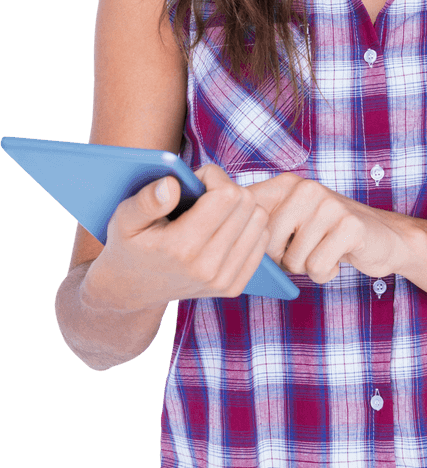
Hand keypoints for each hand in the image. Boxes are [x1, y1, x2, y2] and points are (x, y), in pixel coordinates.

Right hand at [82, 163, 270, 309]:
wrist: (131, 291)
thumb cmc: (128, 246)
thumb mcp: (123, 219)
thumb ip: (146, 200)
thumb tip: (172, 184)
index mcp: (181, 247)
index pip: (226, 195)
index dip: (214, 176)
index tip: (196, 180)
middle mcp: (207, 267)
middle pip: (246, 203)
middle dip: (227, 188)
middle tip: (204, 193)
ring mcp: (223, 280)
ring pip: (259, 220)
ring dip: (240, 207)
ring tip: (214, 210)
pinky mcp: (233, 287)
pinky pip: (261, 241)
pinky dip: (248, 227)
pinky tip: (225, 227)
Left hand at [250, 172, 411, 283]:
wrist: (384, 237)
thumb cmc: (328, 235)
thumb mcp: (293, 221)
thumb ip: (262, 224)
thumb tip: (225, 241)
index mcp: (285, 184)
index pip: (246, 206)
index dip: (239, 233)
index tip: (239, 242)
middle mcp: (305, 188)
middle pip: (268, 246)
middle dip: (284, 260)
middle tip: (306, 249)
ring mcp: (328, 204)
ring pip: (294, 260)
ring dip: (308, 267)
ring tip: (324, 250)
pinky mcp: (349, 225)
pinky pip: (317, 267)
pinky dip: (326, 272)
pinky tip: (338, 258)